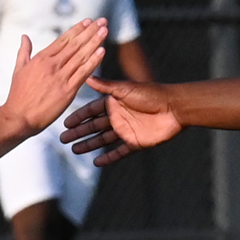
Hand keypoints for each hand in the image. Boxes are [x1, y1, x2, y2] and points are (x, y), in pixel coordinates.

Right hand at [0, 20, 107, 133]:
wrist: (19, 117)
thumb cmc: (18, 95)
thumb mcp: (18, 69)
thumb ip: (24, 52)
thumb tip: (24, 36)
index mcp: (41, 58)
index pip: (63, 40)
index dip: (77, 29)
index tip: (88, 21)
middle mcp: (52, 65)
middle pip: (75, 44)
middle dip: (90, 31)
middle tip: (102, 20)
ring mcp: (60, 77)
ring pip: (81, 56)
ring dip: (94, 42)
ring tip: (105, 30)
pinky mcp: (67, 91)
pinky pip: (83, 73)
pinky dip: (93, 62)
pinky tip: (102, 52)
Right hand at [60, 78, 183, 165]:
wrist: (175, 108)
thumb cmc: (151, 94)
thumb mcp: (125, 89)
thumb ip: (106, 86)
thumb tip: (87, 77)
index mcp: (115, 102)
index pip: (91, 111)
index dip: (78, 117)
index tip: (65, 123)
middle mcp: (118, 116)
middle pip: (94, 126)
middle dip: (79, 132)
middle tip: (63, 139)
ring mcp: (127, 130)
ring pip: (103, 139)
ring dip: (89, 144)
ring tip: (74, 150)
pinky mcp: (136, 142)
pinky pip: (119, 152)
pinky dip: (108, 157)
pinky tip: (96, 162)